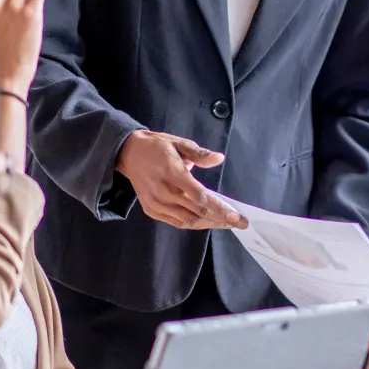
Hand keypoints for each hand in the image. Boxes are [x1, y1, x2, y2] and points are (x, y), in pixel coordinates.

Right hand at [115, 130, 242, 229]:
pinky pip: (177, 222)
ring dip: (209, 224)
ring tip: (226, 223)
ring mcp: (156, 203)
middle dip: (221, 219)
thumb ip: (200, 154)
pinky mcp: (152, 210)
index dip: (220, 209)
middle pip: (197, 212)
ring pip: (188, 221)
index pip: (201, 197)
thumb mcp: (179, 143)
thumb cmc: (157, 147)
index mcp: (173, 173)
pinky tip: (207, 221)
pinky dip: (194, 224)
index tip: (236, 217)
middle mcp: (164, 192)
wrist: (129, 154)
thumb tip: (219, 159)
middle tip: (239, 223)